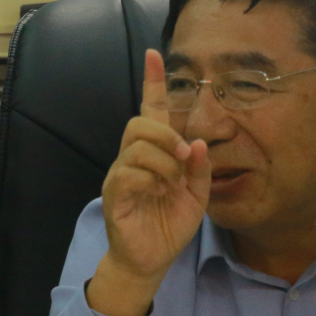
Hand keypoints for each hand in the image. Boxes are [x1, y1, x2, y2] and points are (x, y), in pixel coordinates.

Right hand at [89, 50, 209, 315]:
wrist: (151, 260)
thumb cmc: (170, 224)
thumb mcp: (197, 195)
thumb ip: (201, 168)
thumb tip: (199, 143)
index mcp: (155, 153)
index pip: (150, 109)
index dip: (153, 82)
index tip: (155, 54)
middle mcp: (133, 158)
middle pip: (139, 122)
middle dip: (166, 133)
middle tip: (185, 156)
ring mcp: (121, 175)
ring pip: (137, 146)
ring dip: (164, 160)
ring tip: (173, 182)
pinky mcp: (115, 194)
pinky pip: (129, 172)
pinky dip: (151, 178)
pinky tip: (159, 191)